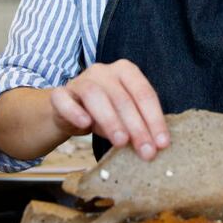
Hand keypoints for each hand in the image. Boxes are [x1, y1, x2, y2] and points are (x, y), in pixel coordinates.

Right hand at [49, 59, 169, 160]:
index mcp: (126, 71)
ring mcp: (80, 80)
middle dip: (137, 127)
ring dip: (111, 120)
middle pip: (122, 98)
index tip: (162, 143)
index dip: (155, 119)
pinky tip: (85, 124)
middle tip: (146, 151)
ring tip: (121, 142)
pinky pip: (65, 100)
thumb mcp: (126, 117)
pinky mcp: (60, 94)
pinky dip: (75, 112)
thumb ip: (139, 125)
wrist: (69, 113)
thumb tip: (155, 146)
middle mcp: (103, 71)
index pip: (144, 93)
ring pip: (95, 95)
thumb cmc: (105, 113)